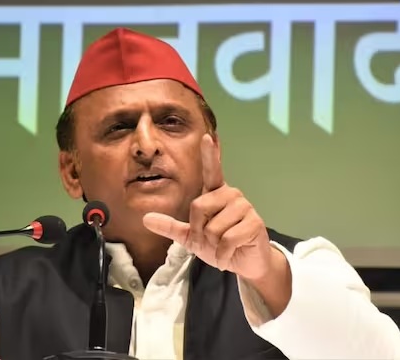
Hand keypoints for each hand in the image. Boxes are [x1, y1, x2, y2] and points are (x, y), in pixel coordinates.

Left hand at [143, 133, 273, 281]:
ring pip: (213, 226)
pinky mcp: (254, 223)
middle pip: (198, 206)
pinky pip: (227, 239)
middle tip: (210, 240)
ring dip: (213, 244)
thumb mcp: (190, 236)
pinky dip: (224, 254)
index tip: (206, 137)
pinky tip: (231, 254)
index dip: (209, 154)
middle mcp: (230, 194)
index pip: (212, 171)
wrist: (243, 263)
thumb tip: (145, 219)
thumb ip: (170, 226)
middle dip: (199, 230)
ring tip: (223, 246)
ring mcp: (244, 207)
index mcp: (215, 194)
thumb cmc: (218, 245)